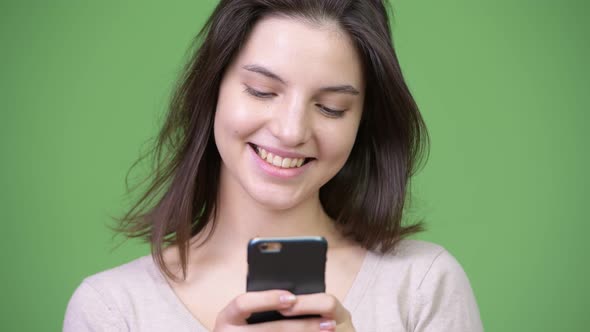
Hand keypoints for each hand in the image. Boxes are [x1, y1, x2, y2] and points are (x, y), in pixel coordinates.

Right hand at [213, 290, 355, 331]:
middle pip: (269, 330)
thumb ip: (262, 305)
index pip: (243, 303)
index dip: (267, 299)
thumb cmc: (245, 327)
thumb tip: (295, 296)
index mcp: (227, 317)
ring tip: (328, 331)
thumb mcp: (245, 315)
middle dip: (301, 326)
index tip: (292, 298)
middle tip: (328, 322)